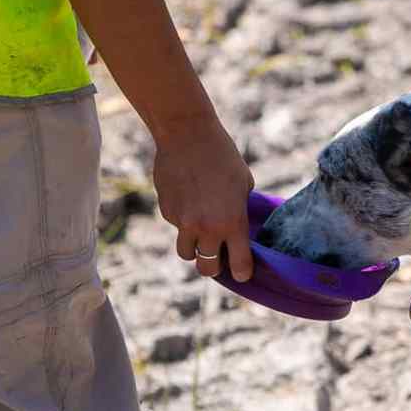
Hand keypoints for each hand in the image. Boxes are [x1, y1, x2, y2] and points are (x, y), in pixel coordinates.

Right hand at [152, 117, 254, 281]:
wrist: (187, 136)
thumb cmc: (223, 157)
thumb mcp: (244, 185)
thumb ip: (241, 210)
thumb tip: (240, 226)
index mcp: (232, 223)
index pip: (240, 264)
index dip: (243, 273)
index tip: (243, 274)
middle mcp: (207, 228)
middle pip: (207, 268)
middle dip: (213, 267)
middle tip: (219, 258)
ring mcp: (183, 222)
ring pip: (186, 253)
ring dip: (194, 249)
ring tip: (201, 233)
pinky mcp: (166, 212)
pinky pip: (176, 228)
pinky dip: (182, 223)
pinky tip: (188, 201)